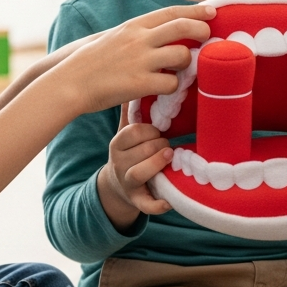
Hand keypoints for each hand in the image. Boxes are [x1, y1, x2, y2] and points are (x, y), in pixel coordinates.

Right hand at [58, 5, 213, 114]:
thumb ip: (134, 35)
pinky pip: (171, 84)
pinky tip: (166, 91)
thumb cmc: (87, 63)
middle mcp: (139, 39)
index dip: (195, 12)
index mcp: (132, 26)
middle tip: (208, 39)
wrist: (68, 83)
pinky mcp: (140, 83)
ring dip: (187, 65)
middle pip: (183, 28)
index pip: (171, 13)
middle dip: (201, 32)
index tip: (212, 12)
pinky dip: (174, 89)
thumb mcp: (111, 38)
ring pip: (182, 57)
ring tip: (180, 72)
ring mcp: (140, 61)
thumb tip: (153, 33)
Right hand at [97, 104, 174, 230]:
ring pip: (140, 172)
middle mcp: (119, 163)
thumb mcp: (125, 132)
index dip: (151, 130)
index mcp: (117, 143)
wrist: (116, 186)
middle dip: (160, 145)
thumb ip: (131, 111)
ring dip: (158, 164)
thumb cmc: (129, 153)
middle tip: (167, 146)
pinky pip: (146, 204)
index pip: (135, 131)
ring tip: (171, 157)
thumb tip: (135, 82)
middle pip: (142, 150)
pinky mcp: (136, 200)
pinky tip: (169, 201)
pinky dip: (157, 204)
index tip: (158, 131)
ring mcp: (126, 182)